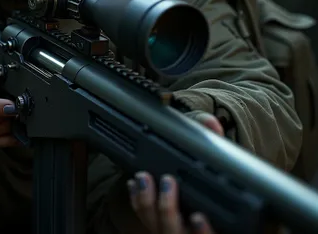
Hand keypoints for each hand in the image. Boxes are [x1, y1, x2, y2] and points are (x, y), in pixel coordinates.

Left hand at [128, 113, 222, 233]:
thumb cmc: (208, 175)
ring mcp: (170, 228)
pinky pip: (141, 217)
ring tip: (143, 177)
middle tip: (167, 181)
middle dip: (168, 208)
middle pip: (176, 232)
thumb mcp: (213, 158)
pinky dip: (136, 201)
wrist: (193, 188)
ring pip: (155, 226)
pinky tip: (133, 185)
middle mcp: (190, 231)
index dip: (204, 230)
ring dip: (146, 202)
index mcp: (212, 225)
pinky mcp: (154, 223)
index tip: (199, 216)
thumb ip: (213, 140)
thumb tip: (212, 124)